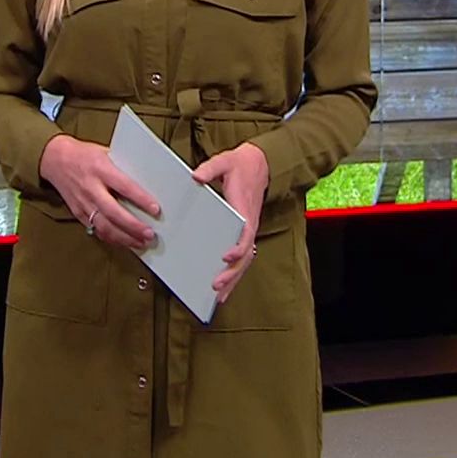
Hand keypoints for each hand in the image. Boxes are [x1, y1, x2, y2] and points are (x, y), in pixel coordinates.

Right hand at [39, 134, 159, 250]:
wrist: (55, 160)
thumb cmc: (83, 155)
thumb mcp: (106, 153)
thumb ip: (123, 167)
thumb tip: (147, 180)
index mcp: (100, 169)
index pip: (124, 186)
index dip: (141, 199)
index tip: (155, 209)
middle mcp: (91, 188)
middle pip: (114, 212)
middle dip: (133, 226)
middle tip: (150, 234)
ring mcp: (84, 203)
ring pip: (105, 226)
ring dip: (124, 238)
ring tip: (141, 243)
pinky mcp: (78, 213)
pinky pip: (96, 229)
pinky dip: (111, 239)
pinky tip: (124, 242)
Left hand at [193, 142, 268, 302]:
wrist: (260, 164)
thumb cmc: (241, 165)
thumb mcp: (225, 161)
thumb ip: (210, 168)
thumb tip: (196, 177)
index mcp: (244, 210)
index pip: (245, 235)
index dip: (237, 249)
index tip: (226, 257)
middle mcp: (248, 225)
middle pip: (244, 256)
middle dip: (232, 273)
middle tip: (216, 286)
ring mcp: (247, 231)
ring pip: (243, 261)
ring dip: (232, 279)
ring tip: (218, 296)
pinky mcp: (243, 233)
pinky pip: (241, 257)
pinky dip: (233, 273)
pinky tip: (223, 286)